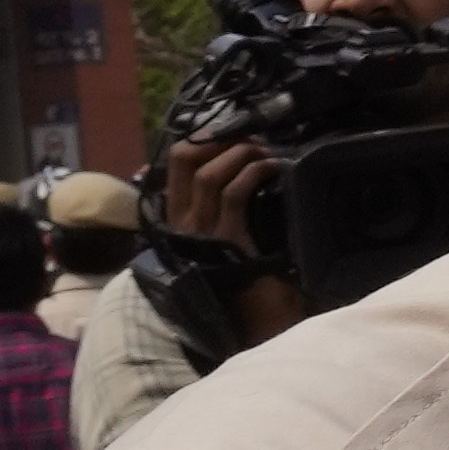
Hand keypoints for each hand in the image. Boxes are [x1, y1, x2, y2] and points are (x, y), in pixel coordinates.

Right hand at [156, 126, 273, 260]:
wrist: (259, 317)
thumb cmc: (246, 273)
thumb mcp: (225, 231)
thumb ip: (220, 202)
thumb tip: (236, 160)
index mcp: (178, 215)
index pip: (176, 162)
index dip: (203, 138)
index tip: (230, 131)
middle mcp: (182, 221)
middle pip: (185, 160)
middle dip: (220, 139)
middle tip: (250, 137)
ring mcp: (201, 230)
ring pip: (210, 174)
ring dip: (240, 153)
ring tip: (264, 151)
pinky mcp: (226, 239)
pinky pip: (235, 194)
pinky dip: (255, 173)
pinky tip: (273, 168)